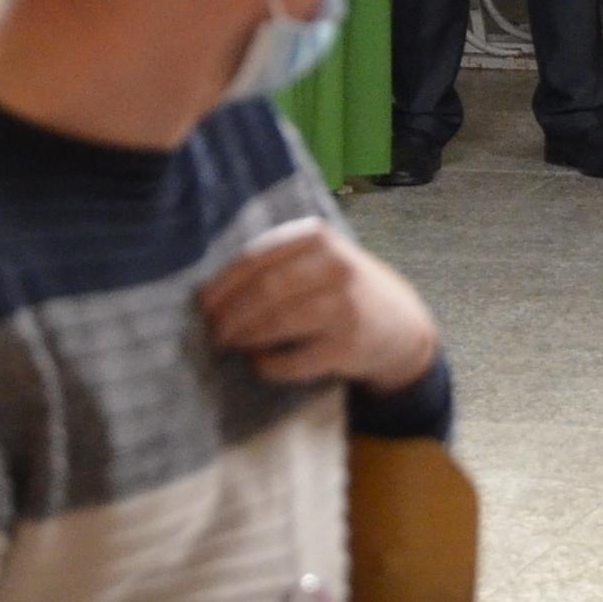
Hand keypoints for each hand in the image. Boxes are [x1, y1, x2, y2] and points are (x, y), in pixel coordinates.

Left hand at [199, 223, 439, 393]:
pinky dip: (269, 365)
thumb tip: (212, 292)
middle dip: (230, 315)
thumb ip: (276, 262)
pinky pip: (295, 360)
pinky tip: (260, 364)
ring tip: (231, 345)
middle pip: (265, 290)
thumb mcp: (319, 258)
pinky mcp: (348, 346)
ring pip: (277, 322)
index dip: (223, 285)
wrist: (400, 324)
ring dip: (245, 338)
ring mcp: (344, 307)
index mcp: (317, 237)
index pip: (256, 258)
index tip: (202, 305)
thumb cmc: (342, 288)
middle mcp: (335, 266)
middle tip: (213, 332)